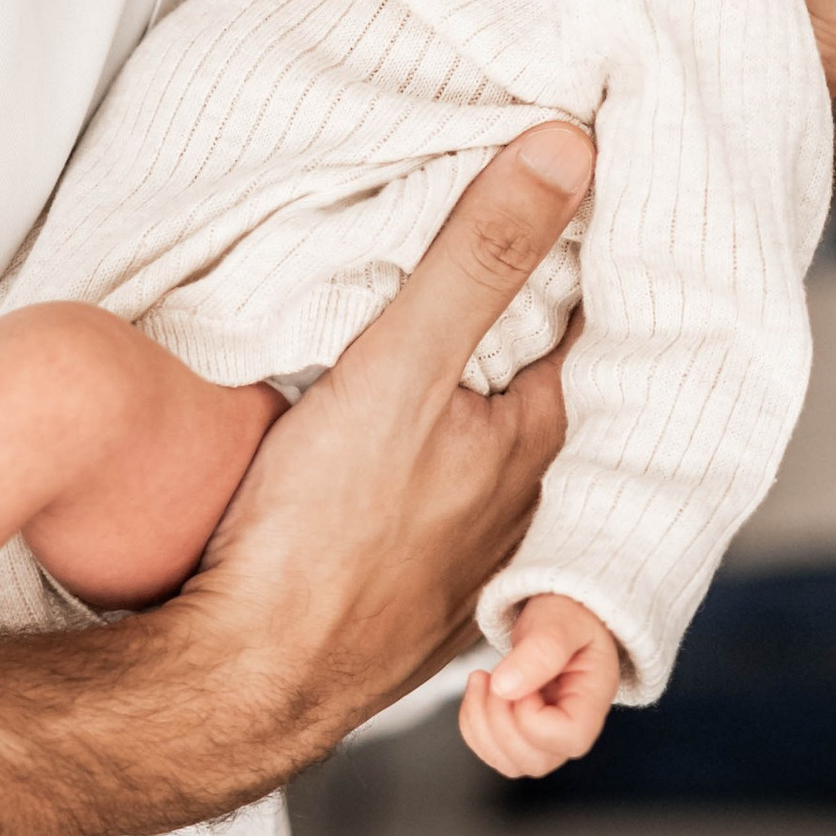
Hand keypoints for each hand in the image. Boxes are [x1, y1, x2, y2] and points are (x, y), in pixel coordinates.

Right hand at [162, 124, 591, 768]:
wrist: (246, 683)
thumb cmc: (320, 540)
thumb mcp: (403, 366)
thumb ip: (480, 258)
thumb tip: (568, 151)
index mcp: (536, 445)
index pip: (589, 331)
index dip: (583, 266)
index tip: (582, 203)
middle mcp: (523, 514)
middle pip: (545, 398)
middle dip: (536, 337)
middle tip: (526, 261)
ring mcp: (470, 571)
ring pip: (497, 467)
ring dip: (488, 416)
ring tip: (467, 355)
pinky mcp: (412, 610)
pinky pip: (447, 527)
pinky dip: (442, 484)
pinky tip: (409, 469)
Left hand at [460, 593, 619, 777]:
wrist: (559, 618)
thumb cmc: (568, 617)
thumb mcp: (560, 622)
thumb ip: (541, 650)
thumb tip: (505, 687)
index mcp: (592, 703)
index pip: (567, 738)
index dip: (531, 715)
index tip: (519, 679)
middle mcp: (572, 731)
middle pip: (534, 762)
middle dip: (498, 720)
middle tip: (491, 675)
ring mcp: (547, 740)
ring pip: (509, 763)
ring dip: (481, 722)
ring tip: (482, 678)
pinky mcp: (522, 737)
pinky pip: (490, 751)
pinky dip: (472, 723)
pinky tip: (480, 690)